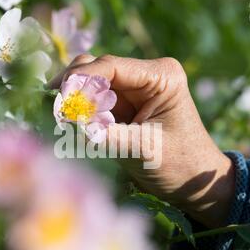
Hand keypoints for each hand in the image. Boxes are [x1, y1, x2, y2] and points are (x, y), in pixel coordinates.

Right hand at [51, 54, 235, 228]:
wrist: (195, 182)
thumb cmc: (180, 165)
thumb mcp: (143, 149)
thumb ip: (106, 134)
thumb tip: (68, 122)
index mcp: (161, 76)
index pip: (110, 67)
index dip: (80, 80)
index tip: (57, 98)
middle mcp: (146, 76)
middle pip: (96, 70)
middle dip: (73, 88)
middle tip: (55, 112)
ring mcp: (133, 90)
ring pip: (91, 84)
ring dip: (74, 100)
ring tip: (60, 121)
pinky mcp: (124, 107)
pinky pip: (94, 102)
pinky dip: (80, 112)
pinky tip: (69, 125)